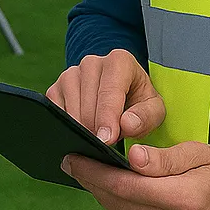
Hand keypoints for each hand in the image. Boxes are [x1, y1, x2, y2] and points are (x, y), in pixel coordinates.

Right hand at [46, 49, 164, 145]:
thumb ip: (146, 117)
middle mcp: (92, 63)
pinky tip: (79, 135)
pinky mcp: (56, 88)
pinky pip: (55, 112)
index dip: (107, 118)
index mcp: (119, 61)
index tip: (106, 141)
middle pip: (87, 103)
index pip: (110, 92)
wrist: (123, 93)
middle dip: (95, 129)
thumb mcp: (154, 110)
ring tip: (96, 142)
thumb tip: (126, 125)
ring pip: (69, 109)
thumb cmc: (139, 101)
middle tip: (104, 148)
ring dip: (81, 130)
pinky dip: (65, 127)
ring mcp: (70, 74)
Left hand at [63, 142, 209, 209]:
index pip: (124, 187)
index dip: (94, 172)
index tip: (72, 156)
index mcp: (182, 201)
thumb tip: (130, 156)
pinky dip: (118, 207)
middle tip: (70, 160)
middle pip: (117, 204)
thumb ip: (163, 159)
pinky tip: (109, 190)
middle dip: (91, 181)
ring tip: (85, 172)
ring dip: (101, 195)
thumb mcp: (200, 154)